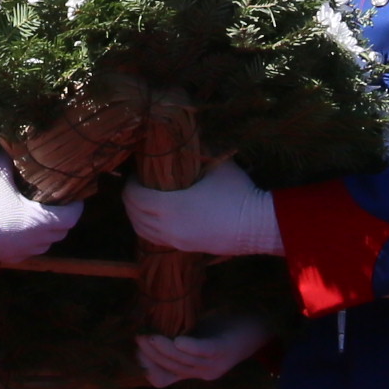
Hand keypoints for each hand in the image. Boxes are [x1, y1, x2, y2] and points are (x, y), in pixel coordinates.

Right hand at [0, 160, 81, 263]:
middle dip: (63, 218)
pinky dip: (30, 241)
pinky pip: (27, 251)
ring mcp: (19, 251)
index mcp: (39, 221)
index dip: (77, 205)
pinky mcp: (5, 257)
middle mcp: (34, 241)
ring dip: (47, 232)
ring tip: (41, 215)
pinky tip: (20, 228)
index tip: (76, 194)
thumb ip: (11, 155)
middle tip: (58, 201)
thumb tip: (16, 141)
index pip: (71, 217)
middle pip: (60, 232)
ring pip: (44, 245)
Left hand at [122, 157, 284, 256]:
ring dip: (138, 216)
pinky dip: (150, 228)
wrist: (257, 225)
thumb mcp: (216, 165)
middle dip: (131, 200)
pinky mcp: (186, 249)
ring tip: (146, 201)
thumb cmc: (236, 192)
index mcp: (170, 206)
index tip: (137, 174)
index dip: (130, 185)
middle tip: (138, 185)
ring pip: (143, 231)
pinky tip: (159, 217)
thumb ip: (197, 153)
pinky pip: (156, 239)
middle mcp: (167, 227)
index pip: (134, 198)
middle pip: (134, 216)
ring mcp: (176, 241)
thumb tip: (184, 140)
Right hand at [136, 317, 269, 387]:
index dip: (146, 366)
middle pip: (168, 368)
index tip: (136, 348)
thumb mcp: (194, 335)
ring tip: (149, 336)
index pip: (161, 379)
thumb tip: (142, 332)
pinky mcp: (224, 350)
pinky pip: (204, 352)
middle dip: (150, 354)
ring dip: (163, 350)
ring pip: (182, 361)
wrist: (258, 324)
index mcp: (192, 371)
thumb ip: (172, 339)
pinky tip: (179, 340)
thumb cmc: (223, 326)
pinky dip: (191, 347)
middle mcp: (201, 373)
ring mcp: (214, 364)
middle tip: (139, 337)